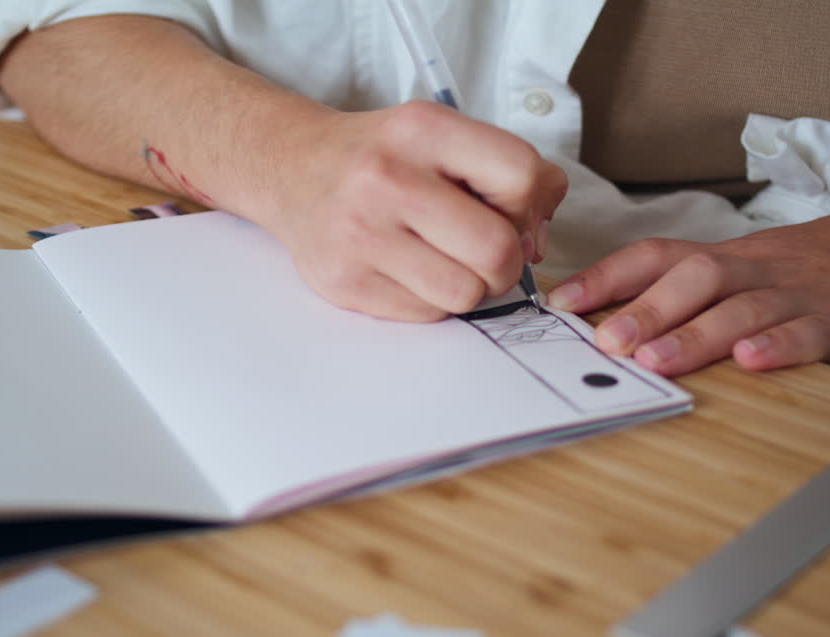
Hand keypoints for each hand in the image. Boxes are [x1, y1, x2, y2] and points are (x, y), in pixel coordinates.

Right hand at [265, 101, 566, 320]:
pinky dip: (430, 300)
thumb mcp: (441, 135)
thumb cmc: (381, 158)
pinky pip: (426, 315)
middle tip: (483, 250)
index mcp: (421, 130)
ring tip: (444, 260)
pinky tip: (408, 270)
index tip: (510, 212)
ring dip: (468, 286)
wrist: (291, 168)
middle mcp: (386, 178)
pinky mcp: (344, 282)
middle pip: (496, 250)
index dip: (530, 205)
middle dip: (505, 261)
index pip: (520, 175)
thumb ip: (505, 171)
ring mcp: (360, 235)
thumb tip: (538, 237)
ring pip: (465, 294)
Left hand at [547, 200, 829, 374]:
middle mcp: (754, 268)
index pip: (654, 256)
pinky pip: (809, 331)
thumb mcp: (742, 270)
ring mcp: (798, 293)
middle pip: (694, 278)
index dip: (605, 276)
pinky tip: (751, 363)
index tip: (559, 303)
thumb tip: (603, 325)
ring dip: (695, 336)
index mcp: (724, 257)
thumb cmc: (803, 270)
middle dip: (644, 311)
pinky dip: (779, 347)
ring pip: (742, 308)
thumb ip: (684, 293)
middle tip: (604, 344)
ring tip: (656, 363)